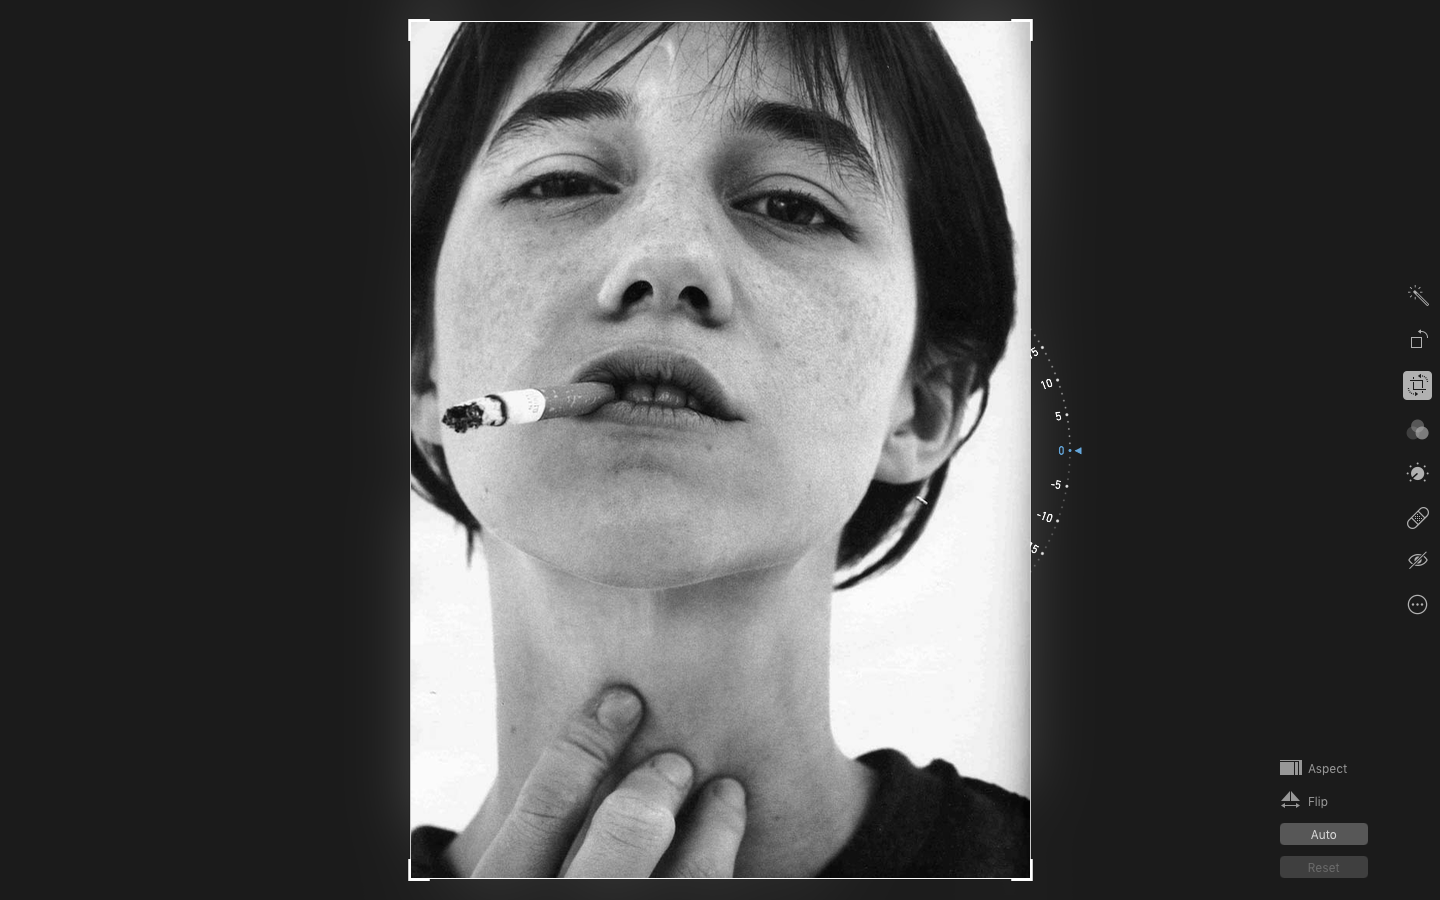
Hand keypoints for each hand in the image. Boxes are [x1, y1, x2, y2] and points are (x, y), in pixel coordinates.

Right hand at [471, 686, 747, 876]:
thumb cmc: (546, 882)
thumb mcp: (515, 873)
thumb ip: (536, 840)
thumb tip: (587, 740)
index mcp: (510, 892)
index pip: (545, 807)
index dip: (585, 744)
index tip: (622, 700)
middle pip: (627, 831)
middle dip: (658, 785)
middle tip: (675, 761)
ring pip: (691, 876)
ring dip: (717, 826)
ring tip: (725, 793)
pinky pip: (714, 896)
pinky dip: (727, 860)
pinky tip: (731, 841)